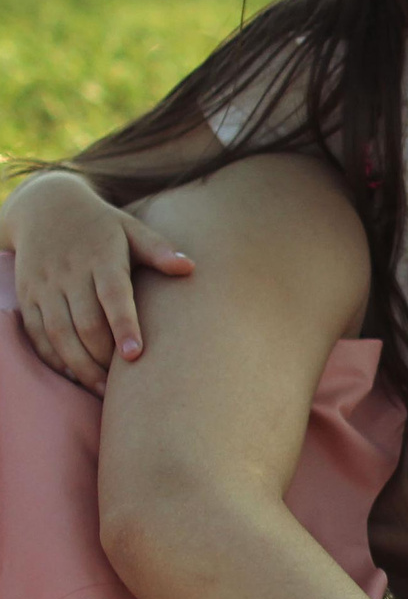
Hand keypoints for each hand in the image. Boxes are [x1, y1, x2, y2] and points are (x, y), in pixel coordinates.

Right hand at [2, 172, 194, 394]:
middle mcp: (69, 274)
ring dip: (78, 366)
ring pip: (57, 334)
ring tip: (102, 391)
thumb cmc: (102, 226)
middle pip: (84, 323)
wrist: (45, 207)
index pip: (113, 296)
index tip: (136, 355)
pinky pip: (36, 334)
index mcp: (100, 258)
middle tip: (124, 386)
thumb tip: (189, 266)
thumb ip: (158, 249)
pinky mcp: (27, 297)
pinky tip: (74, 376)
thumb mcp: (131, 228)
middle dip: (102, 358)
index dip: (124, 326)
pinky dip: (53, 359)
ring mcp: (44, 287)